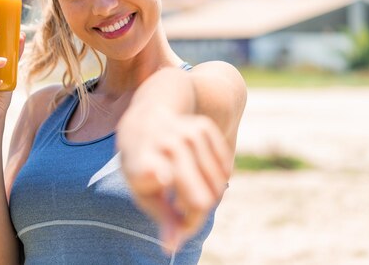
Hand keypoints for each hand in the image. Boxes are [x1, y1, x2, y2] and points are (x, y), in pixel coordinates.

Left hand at [117, 108, 232, 252]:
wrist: (146, 120)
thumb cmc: (143, 166)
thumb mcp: (143, 193)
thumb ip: (162, 219)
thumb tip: (172, 248)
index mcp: (142, 162)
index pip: (151, 169)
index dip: (157, 174)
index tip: (161, 175)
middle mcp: (165, 144)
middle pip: (200, 198)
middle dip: (196, 217)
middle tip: (183, 218)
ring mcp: (186, 133)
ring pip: (218, 187)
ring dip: (207, 199)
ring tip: (186, 196)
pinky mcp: (203, 126)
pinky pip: (225, 170)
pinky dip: (217, 180)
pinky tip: (198, 175)